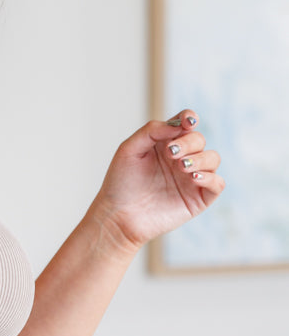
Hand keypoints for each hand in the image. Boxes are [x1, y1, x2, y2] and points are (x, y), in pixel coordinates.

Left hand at [89, 109, 225, 252]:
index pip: (186, 124)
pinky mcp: (198, 198)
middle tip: (171, 154)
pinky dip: (210, 177)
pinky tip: (193, 177)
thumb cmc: (120, 183)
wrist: (117, 216)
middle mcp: (181, 158)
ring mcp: (191, 178)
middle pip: (199, 140)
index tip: (188, 121)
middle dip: (188, 143)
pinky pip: (217, 183)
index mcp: (166, 144)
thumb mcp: (129, 149)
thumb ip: (152, 131)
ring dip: (201, 159)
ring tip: (181, 166)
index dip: (190, 118)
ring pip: (213, 158)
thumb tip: (178, 124)